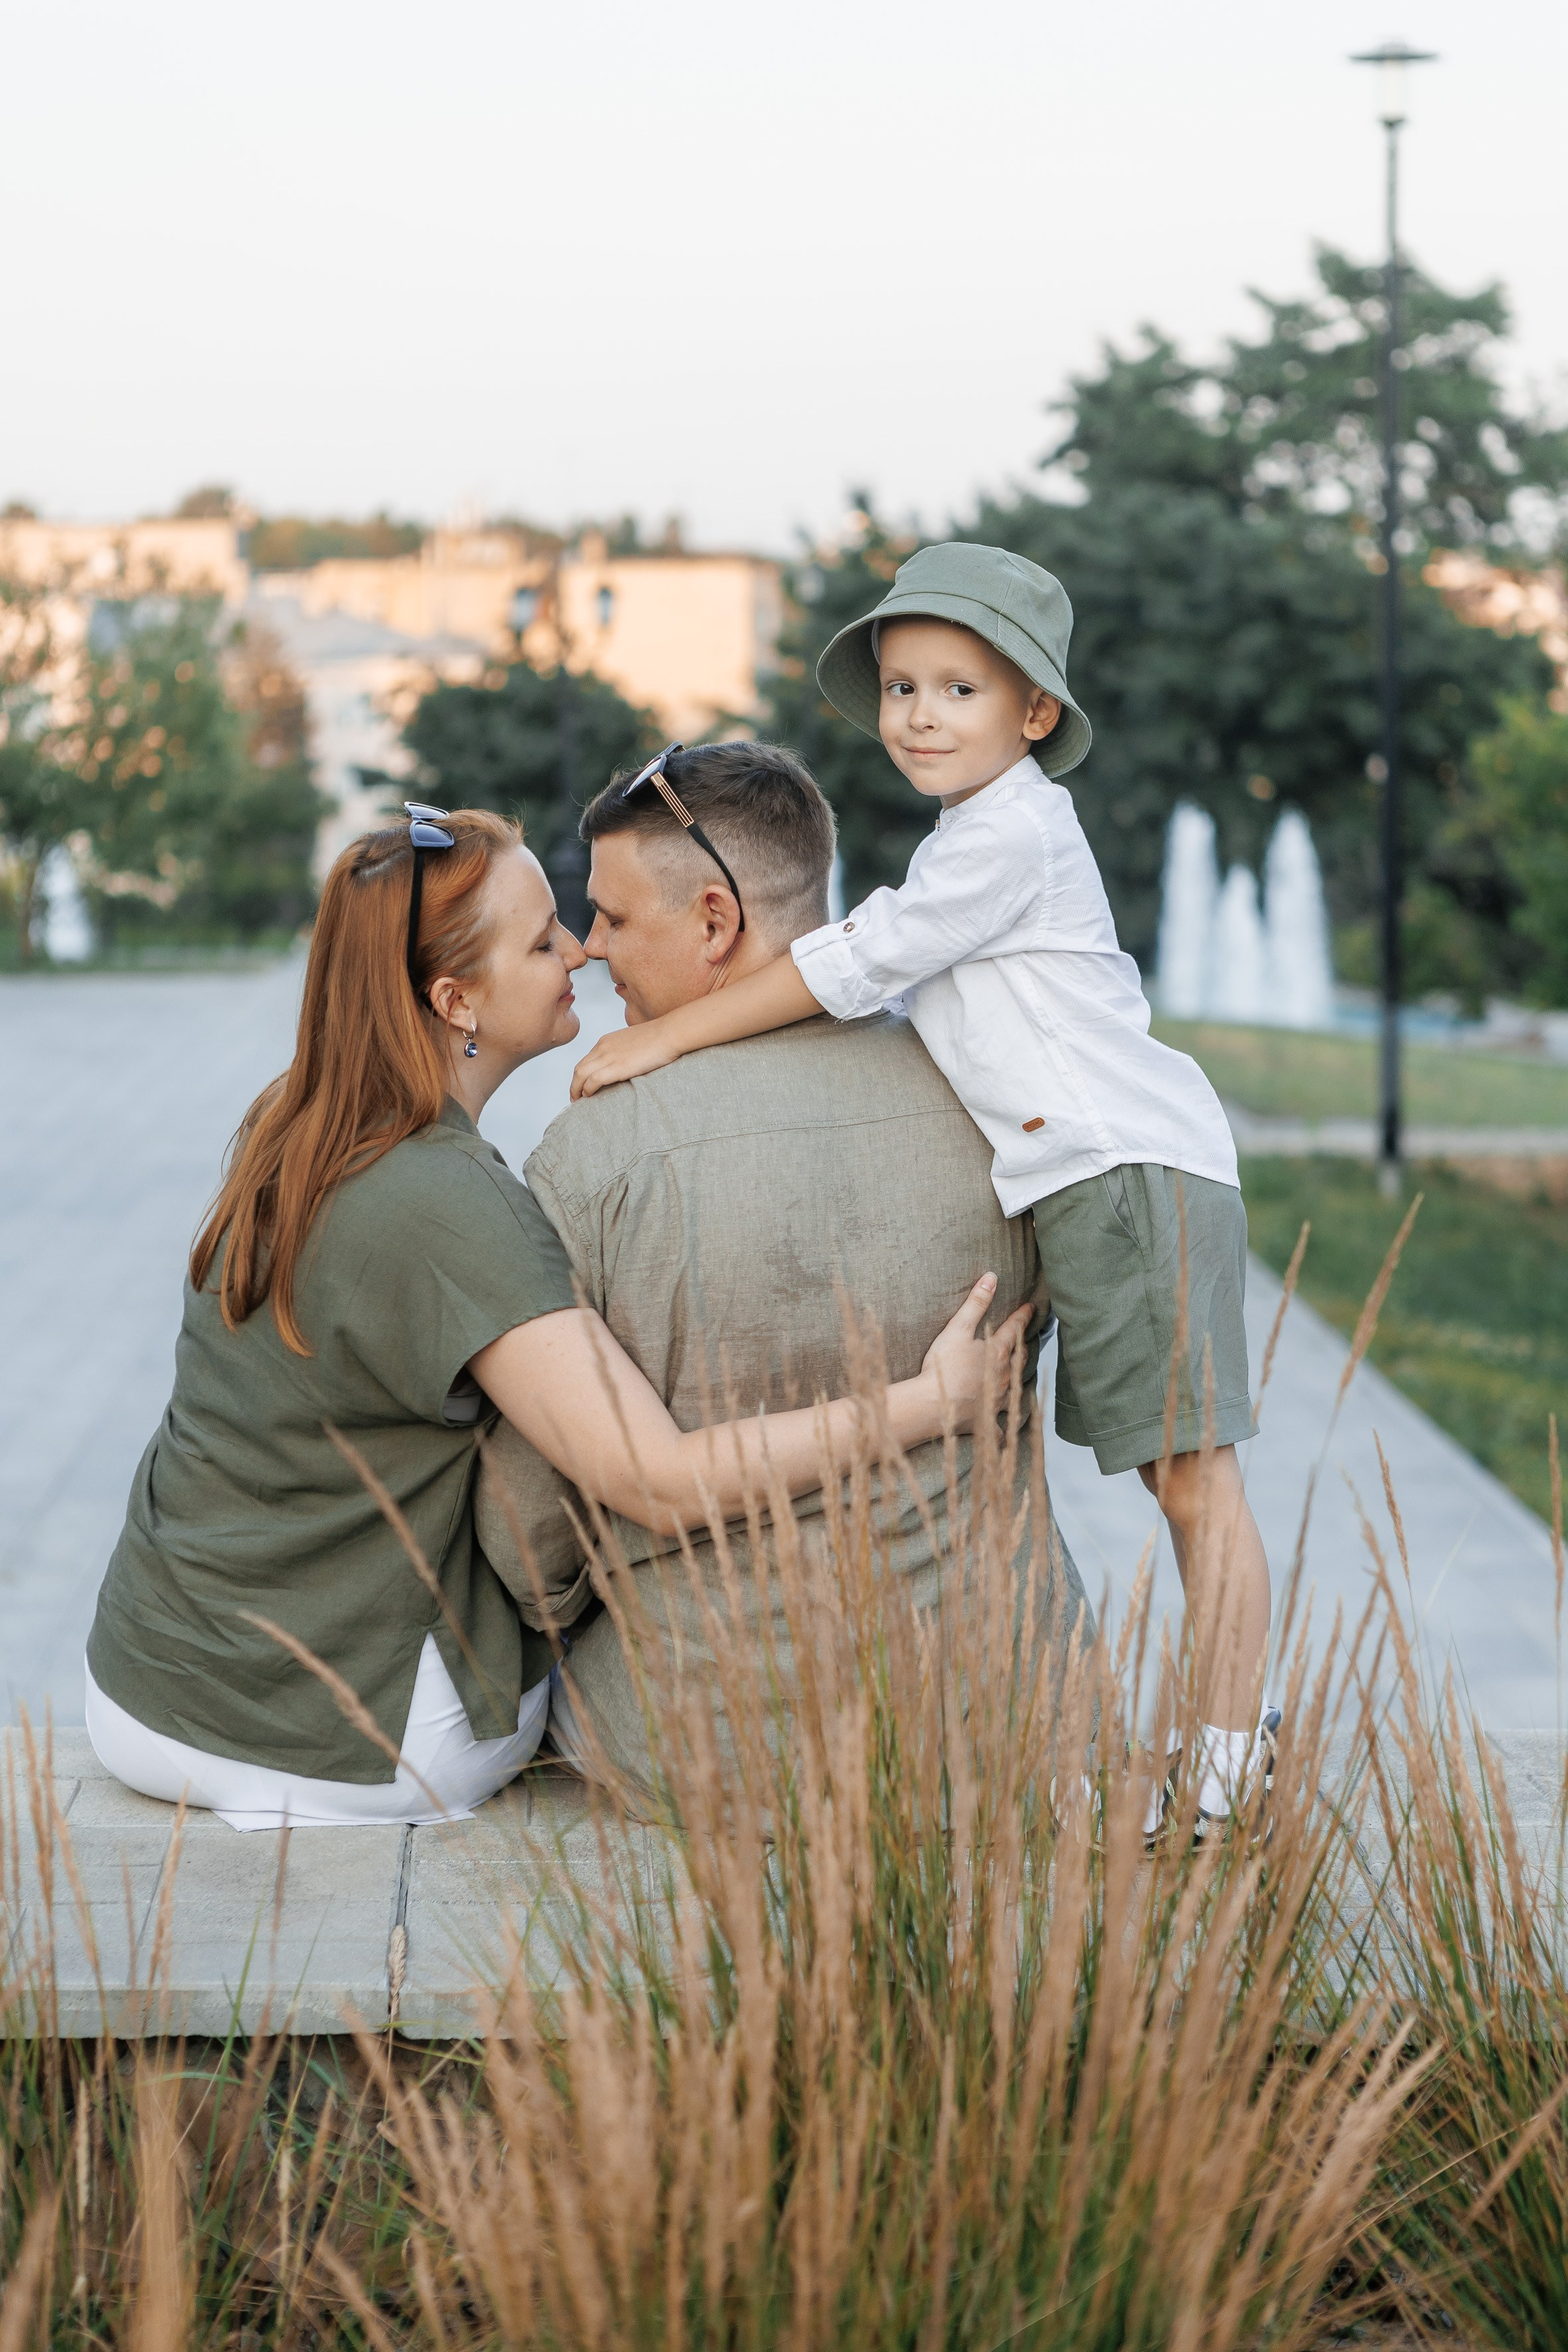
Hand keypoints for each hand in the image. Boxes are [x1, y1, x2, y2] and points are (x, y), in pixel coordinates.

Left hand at [571, 1020, 682, 1101]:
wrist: (670, 1033)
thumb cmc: (660, 1038)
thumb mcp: (636, 1042)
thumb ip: (626, 1052)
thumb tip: (629, 1064)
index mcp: (607, 1041)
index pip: (586, 1060)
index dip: (582, 1076)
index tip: (583, 1087)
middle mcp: (603, 1047)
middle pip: (579, 1068)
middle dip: (574, 1084)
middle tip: (576, 1098)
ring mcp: (609, 1056)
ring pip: (580, 1074)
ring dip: (576, 1090)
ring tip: (578, 1102)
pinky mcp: (616, 1067)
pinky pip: (592, 1081)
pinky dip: (586, 1090)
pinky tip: (589, 1097)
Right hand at [917, 1273, 1031, 1429]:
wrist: (932, 1404)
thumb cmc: (944, 1366)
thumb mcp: (957, 1328)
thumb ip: (976, 1303)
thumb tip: (992, 1278)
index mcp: (997, 1352)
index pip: (1014, 1329)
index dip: (1022, 1316)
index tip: (1031, 1308)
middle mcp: (1003, 1376)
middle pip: (1020, 1358)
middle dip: (1024, 1346)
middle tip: (1027, 1338)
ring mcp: (998, 1399)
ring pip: (1016, 1387)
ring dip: (1020, 1379)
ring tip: (1021, 1373)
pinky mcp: (987, 1419)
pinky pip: (1002, 1426)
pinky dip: (1006, 1426)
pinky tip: (1009, 1427)